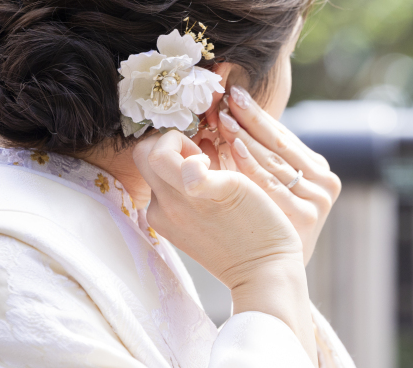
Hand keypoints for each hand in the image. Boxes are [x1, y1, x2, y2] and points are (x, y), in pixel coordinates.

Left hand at [133, 131, 317, 364]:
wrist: (264, 271)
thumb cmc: (259, 226)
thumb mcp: (236, 187)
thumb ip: (203, 174)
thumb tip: (188, 163)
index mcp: (175, 196)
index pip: (153, 151)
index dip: (178, 140)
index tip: (204, 152)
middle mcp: (162, 209)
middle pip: (148, 161)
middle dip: (174, 150)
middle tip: (205, 158)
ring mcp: (166, 222)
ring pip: (159, 177)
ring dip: (181, 167)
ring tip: (213, 176)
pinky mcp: (174, 231)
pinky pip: (169, 194)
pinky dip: (185, 184)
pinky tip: (210, 192)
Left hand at [216, 85, 341, 264]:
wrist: (272, 275)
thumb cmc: (266, 225)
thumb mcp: (274, 187)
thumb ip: (261, 156)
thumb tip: (229, 117)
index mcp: (321, 172)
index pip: (284, 136)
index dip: (258, 114)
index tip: (234, 93)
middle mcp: (324, 183)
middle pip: (279, 144)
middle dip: (250, 119)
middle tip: (226, 97)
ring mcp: (317, 201)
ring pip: (274, 161)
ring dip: (246, 136)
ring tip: (223, 117)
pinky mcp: (306, 217)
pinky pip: (271, 184)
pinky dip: (250, 164)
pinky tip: (232, 147)